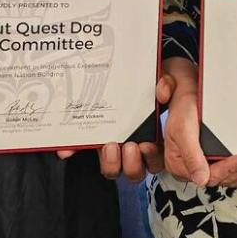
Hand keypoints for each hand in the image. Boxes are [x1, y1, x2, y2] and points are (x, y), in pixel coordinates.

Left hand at [54, 74, 173, 180]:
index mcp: (153, 135)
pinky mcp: (92, 134)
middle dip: (132, 164)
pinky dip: (73, 149)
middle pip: (134, 171)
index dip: (152, 158)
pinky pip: (82, 147)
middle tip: (130, 146)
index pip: (155, 160)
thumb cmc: (152, 79)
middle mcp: (132, 143)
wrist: (135, 66)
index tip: (147, 145)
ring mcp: (112, 140)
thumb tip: (162, 92)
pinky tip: (68, 148)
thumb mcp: (167, 78)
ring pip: (112, 168)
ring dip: (110, 163)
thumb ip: (168, 84)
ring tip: (110, 145)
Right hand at [159, 64, 236, 187]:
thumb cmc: (182, 110)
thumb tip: (201, 179)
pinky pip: (231, 166)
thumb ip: (191, 156)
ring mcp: (205, 163)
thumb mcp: (183, 130)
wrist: (188, 96)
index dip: (229, 170)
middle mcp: (193, 167)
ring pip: (228, 175)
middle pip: (221, 178)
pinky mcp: (214, 157)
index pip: (209, 176)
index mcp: (180, 165)